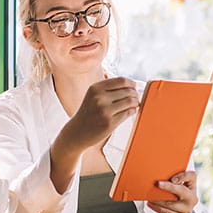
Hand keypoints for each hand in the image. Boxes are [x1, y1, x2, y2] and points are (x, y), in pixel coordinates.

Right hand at [49, 77, 138, 193]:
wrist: (76, 132)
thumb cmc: (88, 113)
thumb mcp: (93, 96)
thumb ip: (109, 89)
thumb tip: (133, 86)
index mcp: (95, 88)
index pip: (122, 81)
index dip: (132, 84)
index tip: (134, 88)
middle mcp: (99, 98)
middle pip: (128, 91)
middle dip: (135, 94)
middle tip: (135, 98)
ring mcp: (104, 111)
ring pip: (130, 101)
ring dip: (136, 103)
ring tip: (134, 105)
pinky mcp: (109, 123)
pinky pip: (128, 113)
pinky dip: (132, 111)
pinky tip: (129, 112)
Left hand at [147, 171, 198, 212]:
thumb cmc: (175, 198)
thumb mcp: (176, 189)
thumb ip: (170, 182)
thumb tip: (156, 177)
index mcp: (191, 186)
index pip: (192, 176)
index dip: (183, 176)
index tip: (172, 179)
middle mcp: (192, 197)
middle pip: (182, 190)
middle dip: (169, 186)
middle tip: (158, 184)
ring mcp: (187, 209)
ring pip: (172, 203)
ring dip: (158, 200)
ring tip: (150, 196)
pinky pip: (167, 212)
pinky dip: (157, 208)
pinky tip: (150, 204)